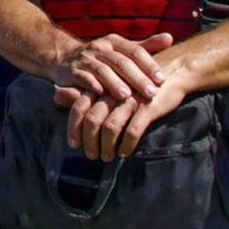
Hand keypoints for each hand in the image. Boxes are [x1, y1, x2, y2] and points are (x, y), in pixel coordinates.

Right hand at [52, 33, 172, 101]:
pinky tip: (100, 94)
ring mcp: (84, 59)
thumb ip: (145, 46)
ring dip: (114, 83)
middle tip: (151, 93)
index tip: (162, 80)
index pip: (135, 51)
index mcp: (114, 41)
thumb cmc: (101, 58)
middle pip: (121, 62)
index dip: (149, 65)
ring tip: (127, 96)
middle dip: (137, 78)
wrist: (64, 59)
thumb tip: (170, 38)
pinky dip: (91, 84)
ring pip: (102, 70)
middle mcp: (99, 47)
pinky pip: (82, 77)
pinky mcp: (71, 71)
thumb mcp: (122, 50)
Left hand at [56, 75, 189, 159]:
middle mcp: (112, 92)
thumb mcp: (108, 84)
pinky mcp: (147, 108)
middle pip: (92, 120)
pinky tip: (124, 153)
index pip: (79, 107)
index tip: (74, 144)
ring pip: (110, 128)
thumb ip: (82, 91)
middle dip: (89, 141)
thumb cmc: (134, 81)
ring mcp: (130, 100)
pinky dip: (126, 145)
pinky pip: (133, 131)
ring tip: (106, 157)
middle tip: (90, 155)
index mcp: (101, 86)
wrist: (172, 71)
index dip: (73, 127)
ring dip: (106, 146)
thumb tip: (56, 97)